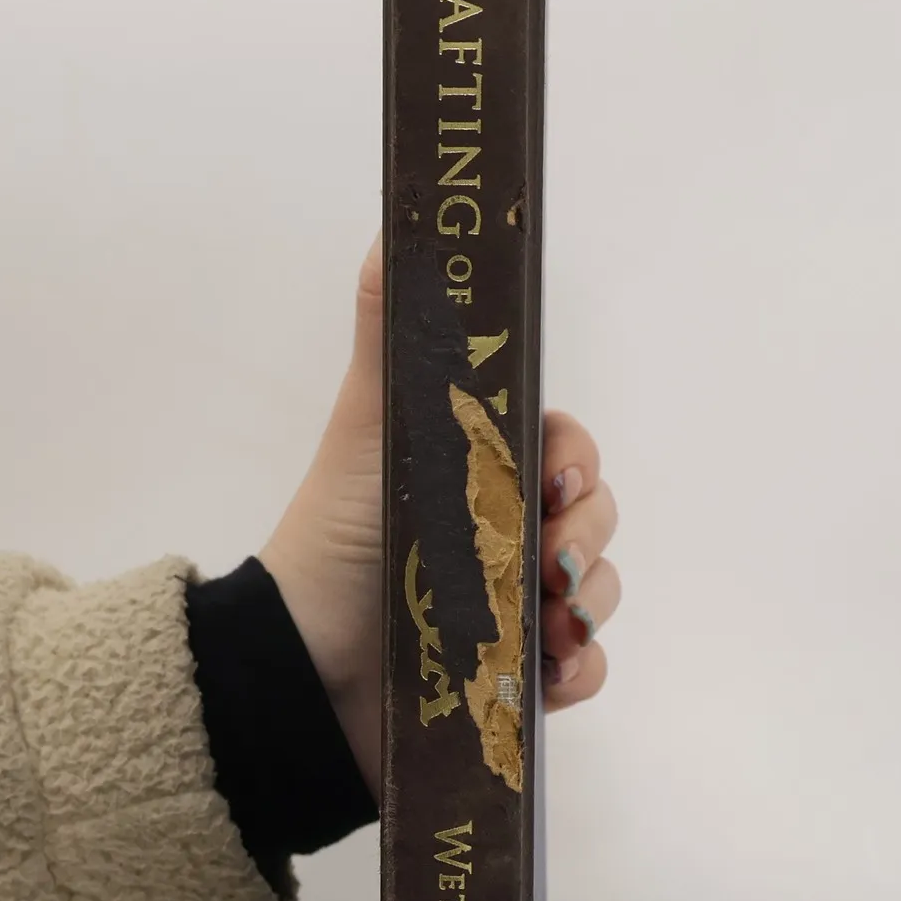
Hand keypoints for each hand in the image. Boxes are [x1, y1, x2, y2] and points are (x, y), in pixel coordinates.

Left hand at [260, 236, 620, 797]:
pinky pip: (584, 668)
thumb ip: (396, 335)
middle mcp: (505, 533)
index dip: (575, 460)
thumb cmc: (336, 537)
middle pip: (593, 517)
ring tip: (545, 626)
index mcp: (479, 469)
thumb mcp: (371, 428)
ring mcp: (515, 604)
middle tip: (548, 561)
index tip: (556, 475)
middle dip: (586, 536)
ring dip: (588, 605)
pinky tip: (546, 674)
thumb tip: (398, 225)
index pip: (562, 450)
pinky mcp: (515, 675)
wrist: (302, 666)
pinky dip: (577, 671)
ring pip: (598, 590)